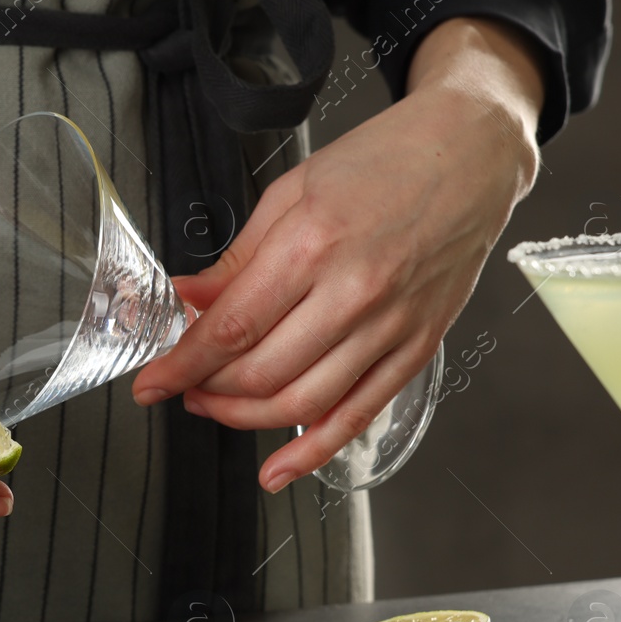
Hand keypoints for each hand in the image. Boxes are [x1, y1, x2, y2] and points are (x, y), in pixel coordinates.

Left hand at [131, 17, 544, 491]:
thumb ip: (238, 258)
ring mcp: (390, 327)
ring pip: (302, 403)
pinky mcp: (416, 348)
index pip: (231, 328)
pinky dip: (314, 451)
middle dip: (207, 390)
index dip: (181, 364)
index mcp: (313, 245)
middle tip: (182, 384)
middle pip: (261, 374)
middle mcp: (354, 293)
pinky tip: (279, 469)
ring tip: (214, 406)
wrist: (470, 152)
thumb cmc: (384, 161)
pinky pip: (359, 415)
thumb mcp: (293, 192)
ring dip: (245, 418)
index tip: (150, 383)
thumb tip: (188, 301)